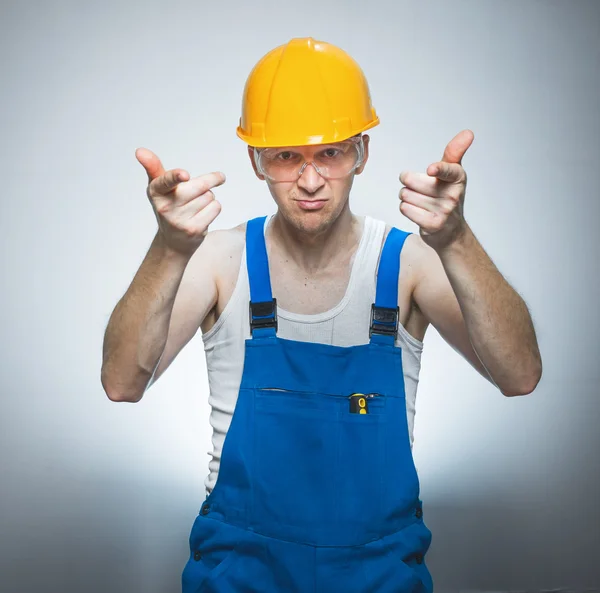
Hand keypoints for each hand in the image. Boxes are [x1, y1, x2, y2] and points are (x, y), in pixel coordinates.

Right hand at [136, 148, 224, 256]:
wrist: (172, 241)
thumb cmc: (167, 207)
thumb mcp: (158, 188)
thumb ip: (153, 167)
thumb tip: (140, 151)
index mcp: (156, 192)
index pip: (165, 181)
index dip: (175, 176)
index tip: (184, 174)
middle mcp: (166, 207)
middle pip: (200, 186)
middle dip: (212, 180)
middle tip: (218, 177)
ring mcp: (180, 220)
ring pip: (209, 196)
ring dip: (209, 197)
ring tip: (197, 204)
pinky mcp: (194, 229)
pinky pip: (215, 208)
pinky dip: (213, 207)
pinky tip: (202, 213)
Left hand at [398, 129, 473, 251]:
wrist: (451, 231)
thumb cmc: (448, 198)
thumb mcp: (454, 173)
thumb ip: (455, 152)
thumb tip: (468, 132)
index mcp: (458, 177)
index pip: (448, 170)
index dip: (438, 169)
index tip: (431, 169)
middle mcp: (452, 194)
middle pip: (410, 181)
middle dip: (408, 184)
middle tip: (419, 189)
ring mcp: (443, 210)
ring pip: (405, 195)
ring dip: (407, 197)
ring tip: (420, 202)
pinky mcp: (432, 224)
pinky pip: (405, 208)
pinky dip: (406, 209)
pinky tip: (418, 212)